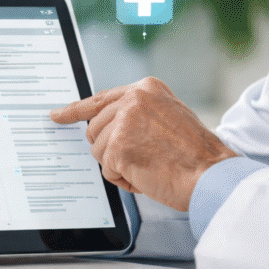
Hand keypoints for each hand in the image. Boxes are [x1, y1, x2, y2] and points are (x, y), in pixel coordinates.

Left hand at [50, 77, 236, 211]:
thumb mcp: (168, 117)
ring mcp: (124, 121)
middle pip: (95, 129)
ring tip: (151, 165)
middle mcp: (133, 98)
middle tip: (141, 157)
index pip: (100, 99)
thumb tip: (105, 126)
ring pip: (99, 151)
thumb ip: (138, 114)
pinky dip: (125, 180)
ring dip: (120, 166)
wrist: (211, 174)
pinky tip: (148, 175)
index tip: (57, 115)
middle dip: (110, 149)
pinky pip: (108, 170)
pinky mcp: (118, 146)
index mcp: (145, 88)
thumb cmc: (195, 154)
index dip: (75, 110)